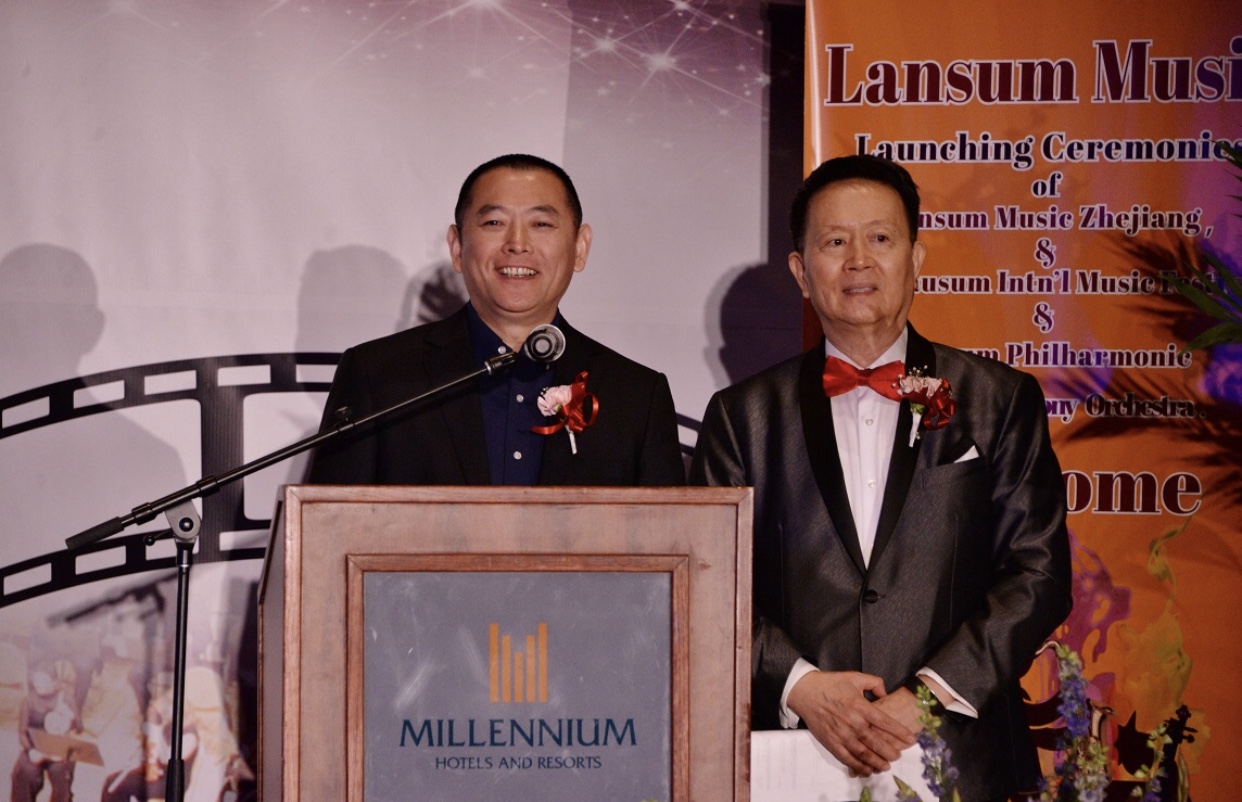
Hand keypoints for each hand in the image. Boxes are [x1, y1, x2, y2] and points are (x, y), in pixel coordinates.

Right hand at [786, 670, 915, 775]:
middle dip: (890, 752)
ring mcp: (841, 733)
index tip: (911, 739)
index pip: (884, 722)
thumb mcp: (854, 677)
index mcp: (859, 705)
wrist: (804, 691)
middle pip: (876, 742)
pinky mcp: (831, 741)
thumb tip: (885, 693)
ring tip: (886, 766)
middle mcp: (852, 722)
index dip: (900, 732)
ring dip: (877, 762)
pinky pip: (847, 758)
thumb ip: (874, 683)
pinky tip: (867, 770)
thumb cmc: (830, 683)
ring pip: (863, 753)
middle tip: (898, 756)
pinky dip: (858, 766)